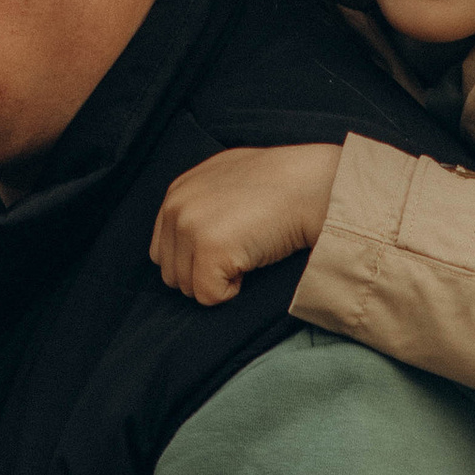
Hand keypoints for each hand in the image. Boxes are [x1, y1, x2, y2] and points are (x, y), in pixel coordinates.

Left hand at [149, 142, 342, 303]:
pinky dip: (231, 291)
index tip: (226, 252)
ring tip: (247, 254)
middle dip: (203, 275)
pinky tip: (251, 264)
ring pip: (188, 287)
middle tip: (239, 255)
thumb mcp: (227, 179)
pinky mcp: (209, 249)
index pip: (163, 251)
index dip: (194, 261)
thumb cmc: (280, 184)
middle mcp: (176, 208)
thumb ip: (202, 202)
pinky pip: (209, 295)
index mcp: (177, 193)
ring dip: (218, 282)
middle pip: (172, 274)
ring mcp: (191, 228)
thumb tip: (195, 236)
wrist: (310, 185)